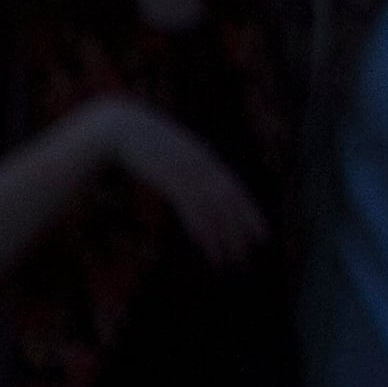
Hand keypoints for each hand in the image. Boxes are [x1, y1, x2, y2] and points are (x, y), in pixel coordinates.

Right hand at [95, 102, 272, 264]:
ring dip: (222, 236)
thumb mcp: (176, 151)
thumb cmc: (149, 140)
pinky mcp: (168, 179)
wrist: (125, 126)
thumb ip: (191, 165)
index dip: (251, 213)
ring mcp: (187, 173)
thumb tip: (201, 181)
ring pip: (212, 209)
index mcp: (206, 159)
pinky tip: (205, 246)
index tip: (262, 234)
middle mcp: (202, 166)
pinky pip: (189, 208)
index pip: (236, 190)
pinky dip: (200, 228)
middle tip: (249, 253)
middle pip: (229, 202)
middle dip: (241, 229)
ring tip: (229, 259)